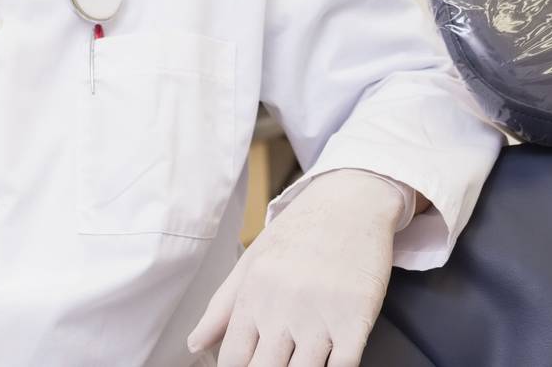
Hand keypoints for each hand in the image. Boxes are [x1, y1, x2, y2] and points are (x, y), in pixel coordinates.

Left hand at [187, 169, 403, 365]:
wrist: (352, 200)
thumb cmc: (302, 231)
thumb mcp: (254, 260)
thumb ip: (222, 306)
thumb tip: (195, 344)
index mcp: (254, 294)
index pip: (233, 359)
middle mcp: (283, 307)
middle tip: (275, 362)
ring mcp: (320, 315)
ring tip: (300, 361)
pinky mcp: (356, 318)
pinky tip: (330, 362)